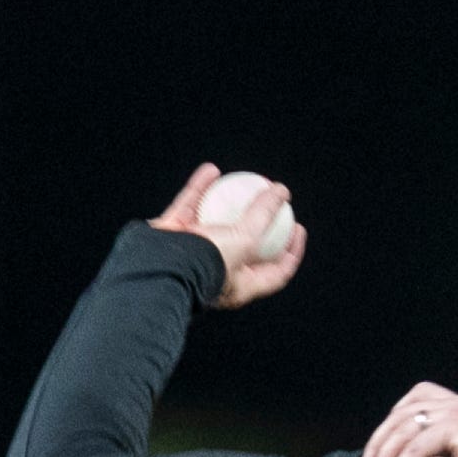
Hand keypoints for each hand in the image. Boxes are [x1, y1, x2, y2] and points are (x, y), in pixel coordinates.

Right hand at [149, 162, 306, 309]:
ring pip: (214, 223)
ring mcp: (194, 255)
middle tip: (272, 204)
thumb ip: (264, 215)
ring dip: (227, 202)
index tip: (298, 227)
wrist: (159, 268)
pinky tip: (211, 169)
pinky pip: (189, 207)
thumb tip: (282, 191)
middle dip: (260, 226)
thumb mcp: (246, 239)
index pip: (276, 272)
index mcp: (240, 286)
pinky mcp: (173, 237)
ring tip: (241, 182)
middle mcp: (218, 272)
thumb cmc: (208, 263)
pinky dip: (199, 188)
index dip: (291, 251)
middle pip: (247, 248)